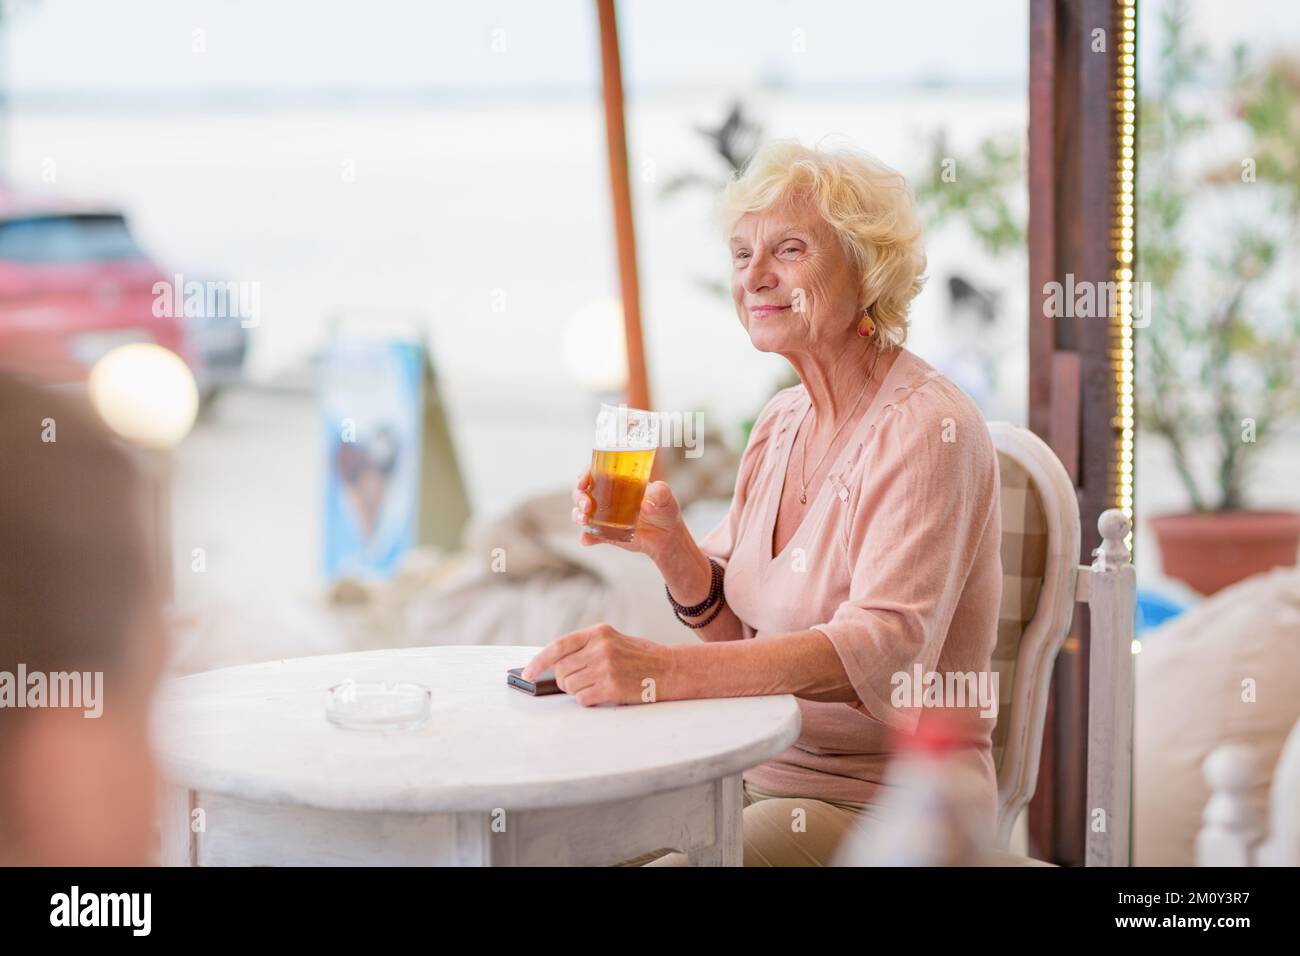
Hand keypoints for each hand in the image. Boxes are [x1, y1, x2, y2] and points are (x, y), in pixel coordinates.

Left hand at [522, 624, 672, 705]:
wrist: (670, 669)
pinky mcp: (611, 687)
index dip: (539, 661)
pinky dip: (588, 699)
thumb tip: (556, 664)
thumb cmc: (641, 657)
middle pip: (562, 670)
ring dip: (578, 690)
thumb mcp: (614, 640)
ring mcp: (605, 668)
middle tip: (581, 681)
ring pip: (570, 686)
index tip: (527, 673)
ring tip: (596, 686)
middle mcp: (600, 648)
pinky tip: (603, 693)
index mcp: (598, 633)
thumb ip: (586, 647)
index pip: (558, 647)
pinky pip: (583, 698)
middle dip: (565, 680)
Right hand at [571, 468, 683, 561]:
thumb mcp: (665, 496)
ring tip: (584, 520)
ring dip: (577, 515)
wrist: (666, 535)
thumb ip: (658, 493)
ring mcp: (603, 516)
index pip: (594, 473)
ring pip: (580, 513)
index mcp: (617, 481)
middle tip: (587, 506)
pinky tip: (587, 539)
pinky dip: (586, 537)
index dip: (585, 475)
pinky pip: (590, 535)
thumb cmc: (664, 509)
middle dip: (579, 498)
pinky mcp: (605, 534)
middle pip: (581, 493)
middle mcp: (605, 497)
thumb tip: (646, 505)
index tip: (583, 482)